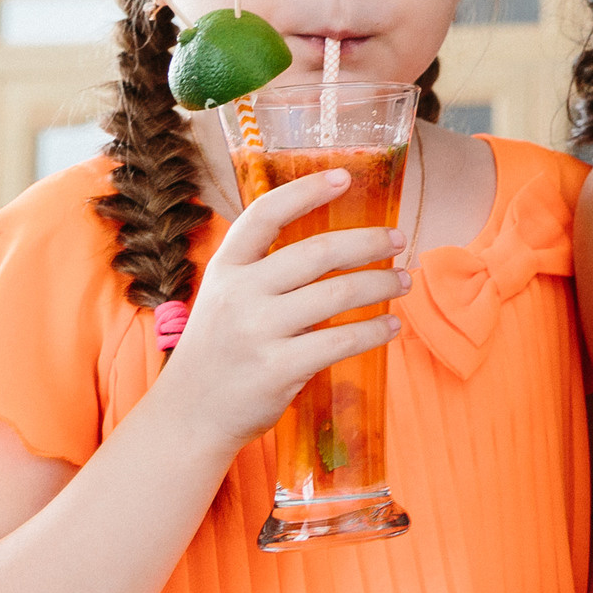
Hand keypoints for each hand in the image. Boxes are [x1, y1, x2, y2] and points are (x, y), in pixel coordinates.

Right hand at [152, 169, 408, 451]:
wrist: (189, 416)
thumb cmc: (221, 351)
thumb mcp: (226, 299)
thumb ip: (265, 273)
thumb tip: (339, 246)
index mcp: (225, 269)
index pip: (264, 215)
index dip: (305, 191)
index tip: (343, 176)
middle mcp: (238, 294)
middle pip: (317, 252)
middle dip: (367, 242)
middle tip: (399, 239)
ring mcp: (256, 332)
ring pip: (337, 294)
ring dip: (380, 284)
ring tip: (402, 281)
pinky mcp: (277, 369)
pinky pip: (342, 341)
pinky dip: (374, 330)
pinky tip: (391, 326)